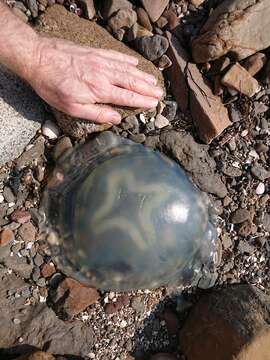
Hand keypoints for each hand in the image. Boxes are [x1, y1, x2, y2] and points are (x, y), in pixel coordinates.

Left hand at [28, 36, 162, 123]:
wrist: (38, 58)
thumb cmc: (53, 87)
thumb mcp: (71, 107)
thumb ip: (96, 113)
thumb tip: (117, 119)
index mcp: (100, 90)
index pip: (127, 96)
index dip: (142, 101)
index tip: (154, 103)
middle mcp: (104, 74)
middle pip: (131, 82)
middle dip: (147, 88)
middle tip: (160, 92)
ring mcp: (100, 61)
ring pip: (126, 69)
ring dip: (141, 75)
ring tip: (153, 80)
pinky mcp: (94, 52)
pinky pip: (115, 55)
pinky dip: (127, 59)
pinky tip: (135, 62)